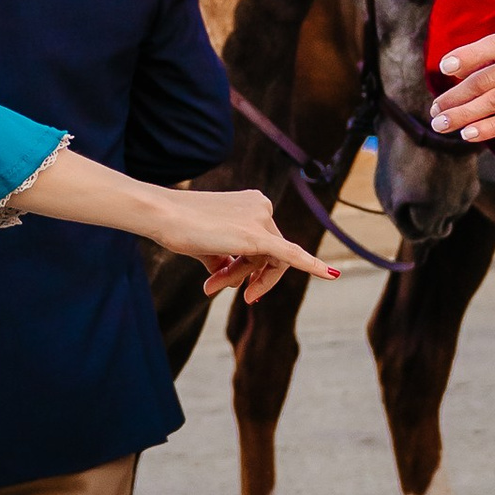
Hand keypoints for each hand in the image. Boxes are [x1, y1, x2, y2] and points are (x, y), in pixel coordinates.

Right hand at [149, 183, 338, 301]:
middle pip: (266, 255)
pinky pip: (291, 256)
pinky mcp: (257, 237)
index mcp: (254, 203)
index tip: (236, 286)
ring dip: (240, 279)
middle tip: (222, 290)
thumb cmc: (179, 226)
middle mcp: (262, 206)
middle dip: (246, 276)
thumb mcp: (208, 244)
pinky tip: (332, 275)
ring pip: (264, 262)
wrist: (163, 216)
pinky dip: (313, 266)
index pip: (262, 244)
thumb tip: (234, 280)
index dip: (249, 268)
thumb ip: (225, 259)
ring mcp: (261, 220)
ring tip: (211, 284)